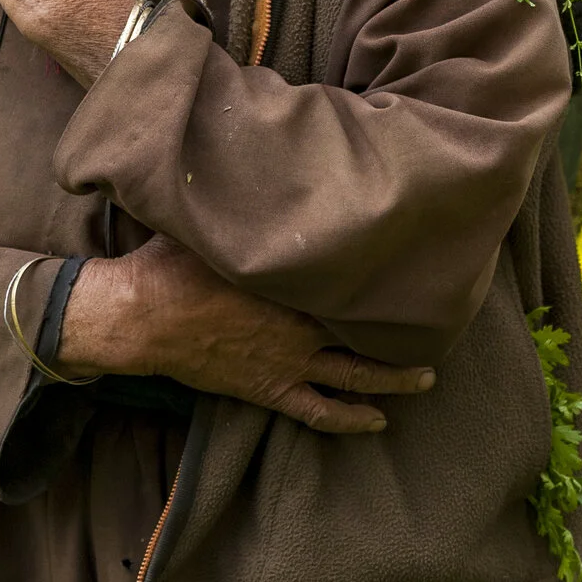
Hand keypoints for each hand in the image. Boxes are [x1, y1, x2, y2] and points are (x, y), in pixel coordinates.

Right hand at [57, 237, 434, 433]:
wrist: (141, 316)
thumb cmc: (175, 262)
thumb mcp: (218, 220)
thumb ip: (251, 203)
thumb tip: (267, 158)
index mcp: (294, 281)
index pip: (355, 277)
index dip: (389, 276)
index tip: (420, 268)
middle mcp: (302, 324)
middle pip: (367, 329)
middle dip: (405, 331)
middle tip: (440, 326)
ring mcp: (288, 362)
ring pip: (355, 375)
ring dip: (393, 379)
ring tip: (424, 379)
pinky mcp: (269, 390)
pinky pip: (318, 413)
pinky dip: (350, 419)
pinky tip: (377, 423)